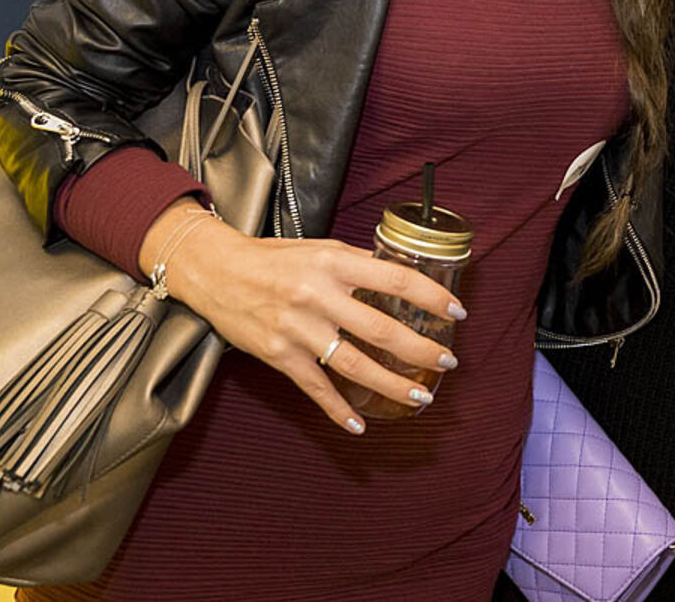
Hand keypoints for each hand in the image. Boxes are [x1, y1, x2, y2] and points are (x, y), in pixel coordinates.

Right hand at [140, 201, 464, 432]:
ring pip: (355, 364)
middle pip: (381, 328)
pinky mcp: (279, 355)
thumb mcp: (323, 249)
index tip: (456, 312)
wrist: (218, 272)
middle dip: (420, 349)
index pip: (397, 279)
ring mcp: (298, 329)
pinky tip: (359, 425)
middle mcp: (319, 296)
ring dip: (391, 384)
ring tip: (421, 396)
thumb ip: (361, 264)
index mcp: (335, 263)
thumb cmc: (276, 259)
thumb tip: (404, 277)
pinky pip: (315, 388)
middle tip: (447, 361)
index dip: (431, 297)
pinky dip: (337, 410)